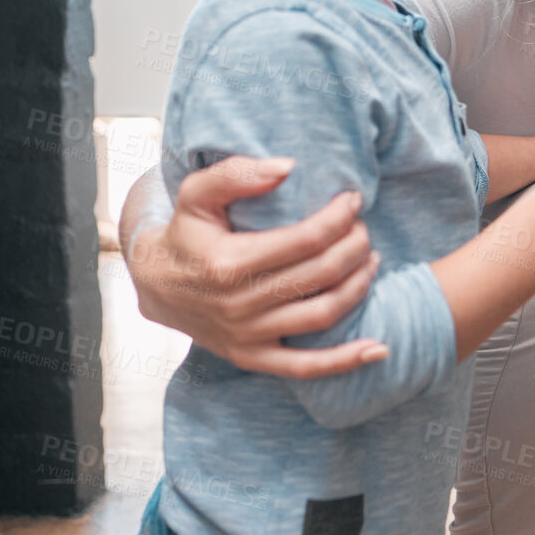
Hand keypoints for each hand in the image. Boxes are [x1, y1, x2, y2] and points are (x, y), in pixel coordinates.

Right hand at [125, 157, 387, 377]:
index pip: (305, 239)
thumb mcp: (196, 194)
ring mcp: (246, 336)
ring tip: (371, 260)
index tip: (353, 201)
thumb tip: (287, 167)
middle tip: (364, 229)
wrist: (155, 284)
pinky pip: (304, 368)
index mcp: (228, 262)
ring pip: (322, 315)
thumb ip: (235, 174)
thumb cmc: (186, 233)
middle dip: (354, 247)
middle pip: (320, 274)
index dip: (339, 218)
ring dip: (358, 286)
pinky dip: (344, 361)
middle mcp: (238, 304)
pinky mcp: (251, 358)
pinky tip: (378, 349)